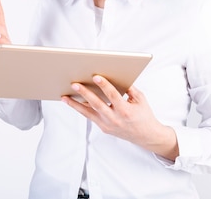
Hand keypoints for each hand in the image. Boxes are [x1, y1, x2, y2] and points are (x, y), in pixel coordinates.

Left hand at [62, 75, 178, 160]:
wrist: (146, 136)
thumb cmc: (144, 115)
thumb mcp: (140, 99)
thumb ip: (129, 88)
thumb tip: (116, 75)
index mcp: (126, 111)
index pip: (113, 96)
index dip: (104, 86)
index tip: (96, 77)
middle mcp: (115, 119)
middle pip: (97, 105)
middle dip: (85, 94)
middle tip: (74, 84)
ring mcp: (108, 125)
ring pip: (88, 113)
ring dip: (75, 104)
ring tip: (64, 96)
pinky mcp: (103, 128)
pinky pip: (90, 117)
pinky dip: (80, 109)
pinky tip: (72, 101)